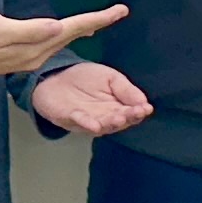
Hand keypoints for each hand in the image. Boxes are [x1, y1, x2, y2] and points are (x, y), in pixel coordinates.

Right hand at [0, 3, 128, 78]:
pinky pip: (47, 46)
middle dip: (94, 24)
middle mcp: (34, 56)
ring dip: (80, 31)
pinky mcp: (16, 57)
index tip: (120, 11)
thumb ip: (29, 30)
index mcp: (34, 47)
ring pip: (61, 42)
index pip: (72, 29)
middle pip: (71, 36)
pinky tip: (63, 33)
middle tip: (116, 13)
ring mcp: (26, 59)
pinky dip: (61, 37)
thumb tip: (58, 28)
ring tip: (98, 22)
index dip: (98, 18)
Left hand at [32, 59, 152, 136]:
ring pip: (102, 125)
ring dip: (110, 123)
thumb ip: (126, 89)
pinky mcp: (69, 119)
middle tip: (135, 113)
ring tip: (119, 118)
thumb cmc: (85, 79)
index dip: (139, 112)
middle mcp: (104, 118)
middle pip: (118, 122)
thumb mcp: (110, 78)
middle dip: (127, 118)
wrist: (55, 77)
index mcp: (117, 108)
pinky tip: (95, 124)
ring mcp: (87, 121)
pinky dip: (87, 123)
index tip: (146, 109)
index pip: (131, 113)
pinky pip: (79, 122)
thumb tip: (145, 103)